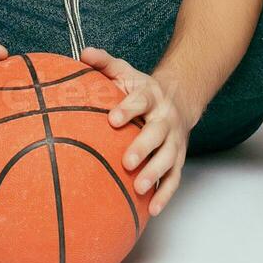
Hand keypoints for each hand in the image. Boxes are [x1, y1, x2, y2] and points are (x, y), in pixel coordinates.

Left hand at [79, 46, 194, 216]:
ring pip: (169, 158)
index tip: (113, 119)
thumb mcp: (125, 72)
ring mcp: (174, 140)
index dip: (128, 109)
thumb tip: (83, 53)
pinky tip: (152, 209)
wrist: (179, 99)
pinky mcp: (177, 158)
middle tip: (127, 160)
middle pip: (158, 133)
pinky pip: (174, 178)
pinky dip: (165, 194)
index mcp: (150, 96)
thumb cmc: (141, 89)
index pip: (140, 100)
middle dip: (144, 147)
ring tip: (138, 187)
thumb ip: (105, 63)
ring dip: (155, 173)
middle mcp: (165, 118)